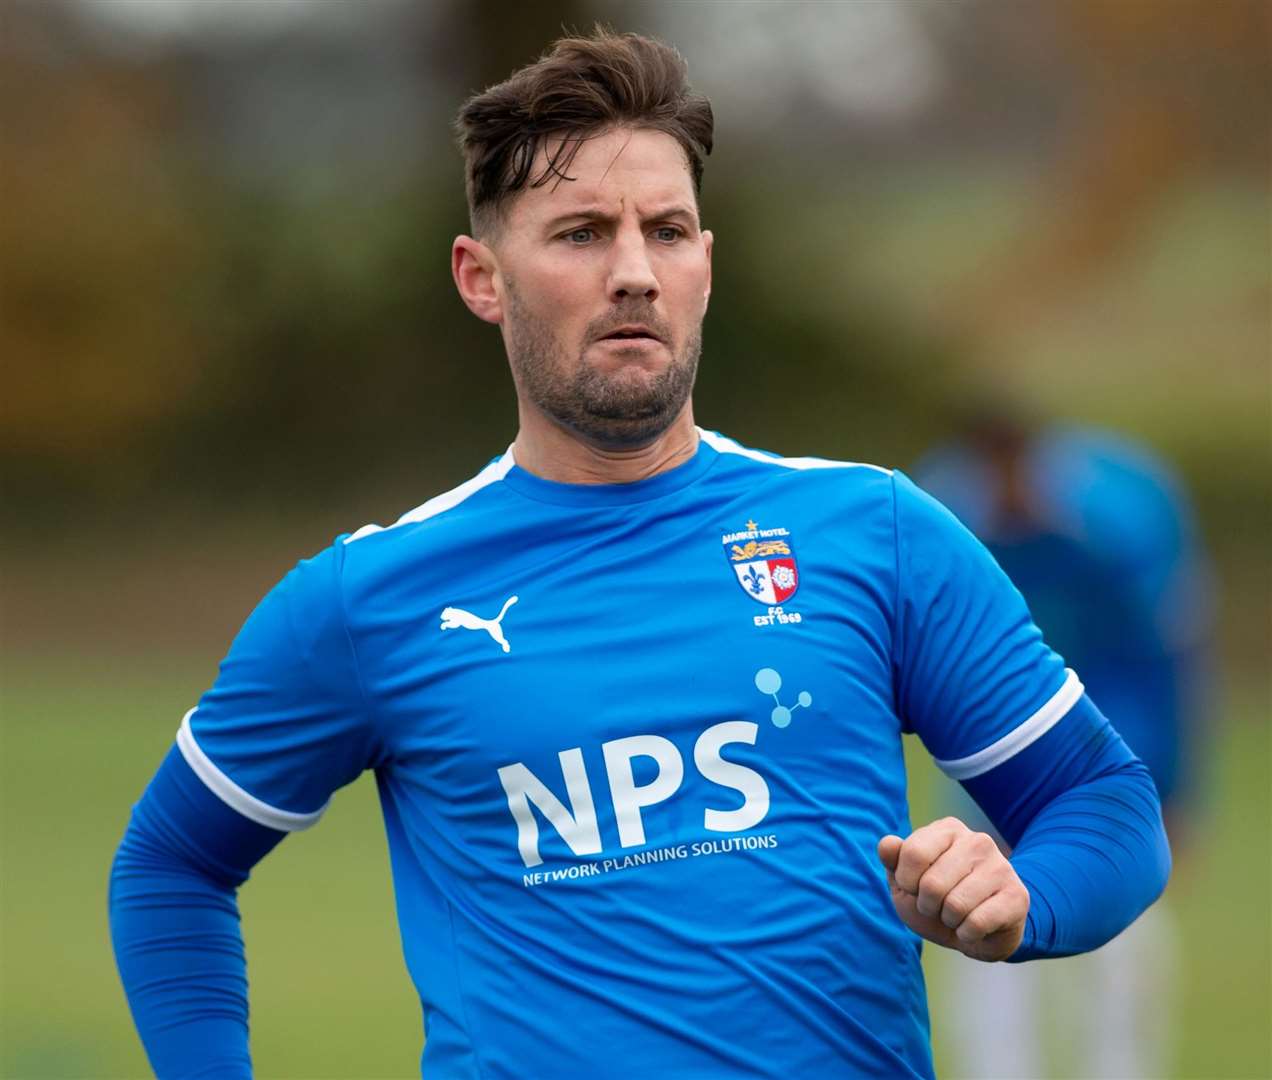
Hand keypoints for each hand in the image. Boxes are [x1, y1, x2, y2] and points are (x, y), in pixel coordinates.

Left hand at [877, 817, 1028, 961]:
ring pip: (955, 906)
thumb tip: (887, 844)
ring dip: (949, 921)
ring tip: (958, 915)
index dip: (907, 882)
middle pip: (931, 884)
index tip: (916, 887)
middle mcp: (977, 840)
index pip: (913, 853)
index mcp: (947, 829)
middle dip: (928, 906)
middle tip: (940, 906)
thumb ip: (892, 861)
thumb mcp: (906, 883)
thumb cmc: (936, 902)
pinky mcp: (1017, 896)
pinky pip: (976, 923)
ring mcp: (1001, 866)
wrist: (978, 933)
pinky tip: (976, 927)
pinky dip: (967, 934)